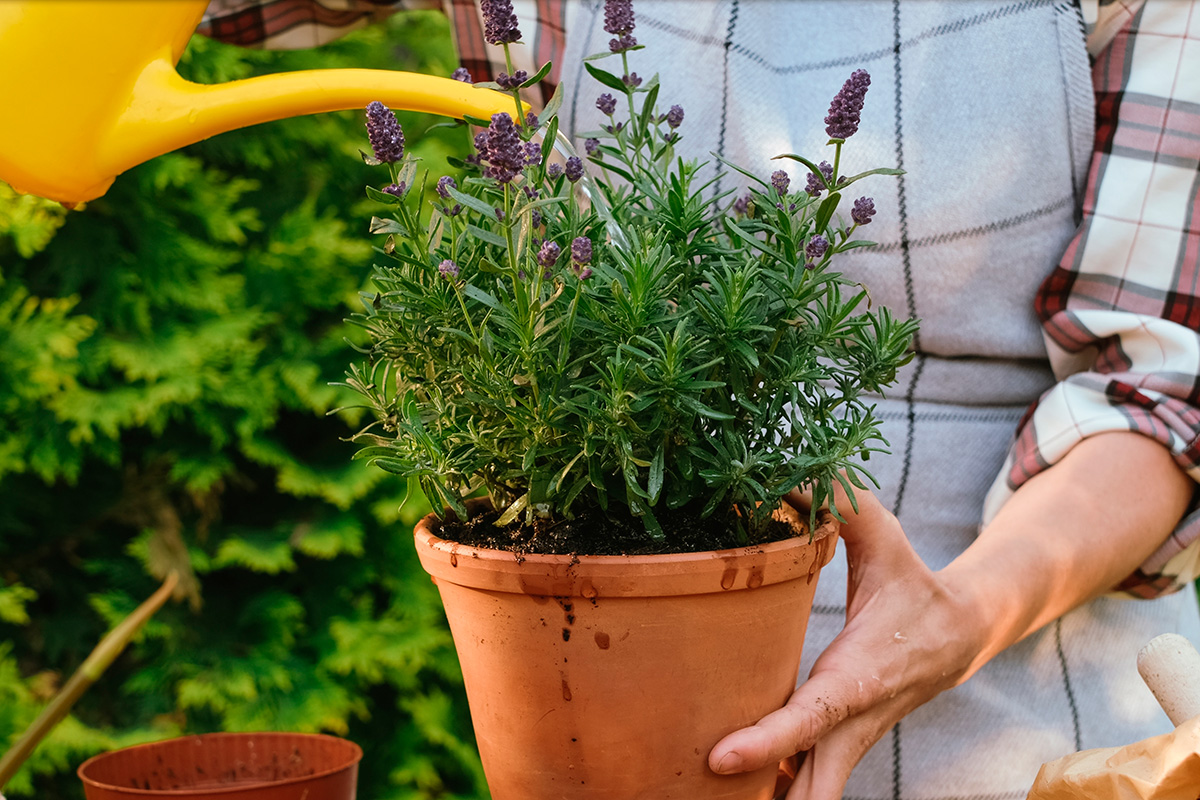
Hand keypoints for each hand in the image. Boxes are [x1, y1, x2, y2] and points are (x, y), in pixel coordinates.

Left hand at [708, 487, 985, 798]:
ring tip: (702, 799)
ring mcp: (847, 744)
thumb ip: (842, 502)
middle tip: (704, 799)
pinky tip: (726, 791)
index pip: (810, 717)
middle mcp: (852, 722)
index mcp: (859, 675)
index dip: (767, 741)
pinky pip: (805, 784)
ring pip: (811, 795)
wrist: (962, 635)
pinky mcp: (838, 748)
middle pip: (814, 787)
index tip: (719, 759)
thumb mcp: (884, 537)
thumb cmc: (911, 582)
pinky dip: (773, 791)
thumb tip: (789, 471)